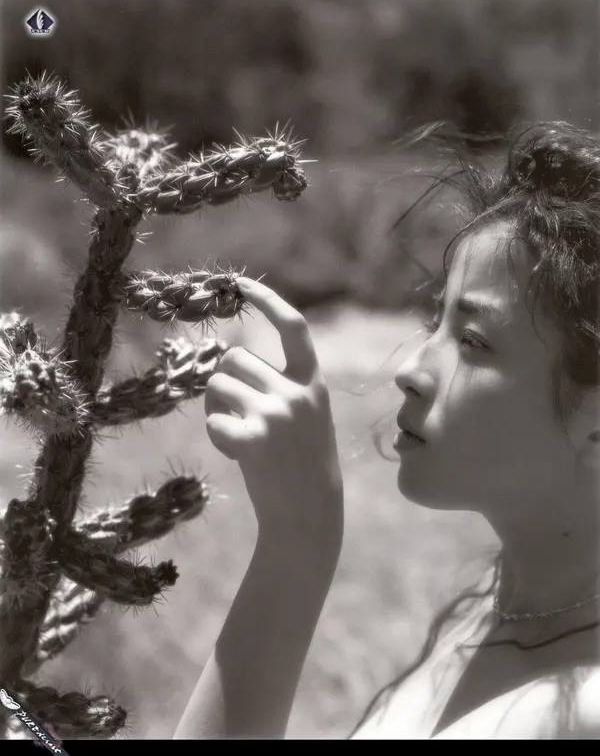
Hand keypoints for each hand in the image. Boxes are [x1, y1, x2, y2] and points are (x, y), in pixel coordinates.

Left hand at [204, 277, 343, 552]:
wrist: (310, 514)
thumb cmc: (304, 464)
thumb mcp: (306, 416)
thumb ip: (280, 386)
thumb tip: (228, 362)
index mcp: (312, 382)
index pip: (293, 327)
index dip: (267, 301)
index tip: (242, 284)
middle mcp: (296, 391)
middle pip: (235, 357)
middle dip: (226, 379)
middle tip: (235, 409)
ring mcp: (275, 414)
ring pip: (218, 385)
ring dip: (217, 406)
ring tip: (239, 433)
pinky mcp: (253, 438)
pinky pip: (213, 420)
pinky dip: (217, 435)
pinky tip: (237, 453)